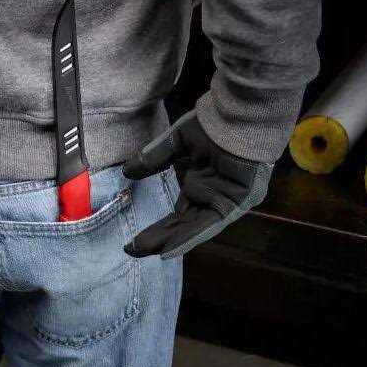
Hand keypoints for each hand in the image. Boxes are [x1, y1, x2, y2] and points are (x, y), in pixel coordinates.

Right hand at [122, 111, 272, 258]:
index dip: (158, 228)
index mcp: (202, 186)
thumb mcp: (177, 143)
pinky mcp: (237, 203)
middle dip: (159, 238)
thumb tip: (127, 171)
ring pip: (194, 228)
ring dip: (170, 241)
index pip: (178, 215)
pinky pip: (210, 225)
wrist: (239, 115)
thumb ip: (155, 159)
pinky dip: (189, 237)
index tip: (133, 238)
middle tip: (133, 249)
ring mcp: (226, 203)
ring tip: (144, 251)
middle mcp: (213, 198)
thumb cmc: (213, 124)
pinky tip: (168, 249)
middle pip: (184, 225)